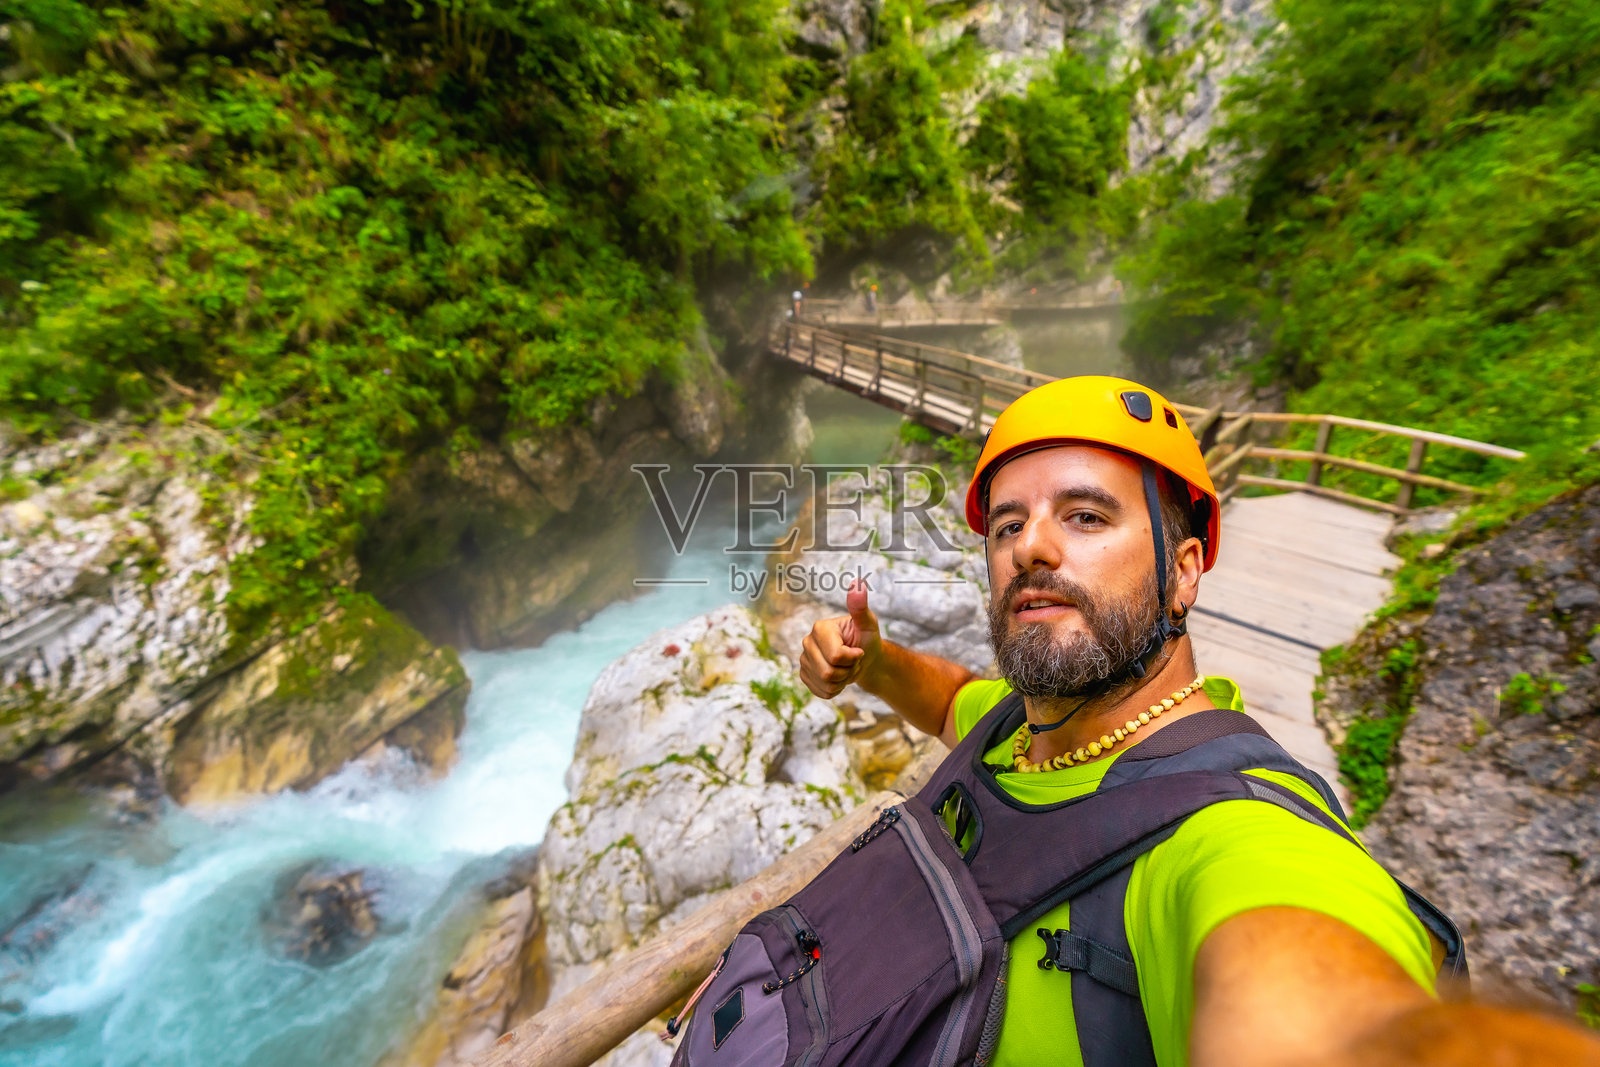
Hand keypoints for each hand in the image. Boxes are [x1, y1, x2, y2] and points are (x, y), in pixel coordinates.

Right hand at [799, 578, 881, 698]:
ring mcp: (803, 659)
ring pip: (826, 684)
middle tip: (853, 661)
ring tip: (847, 668)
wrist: (865, 660)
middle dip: (848, 671)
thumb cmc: (867, 639)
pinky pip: (822, 692)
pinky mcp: (805, 675)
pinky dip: (836, 689)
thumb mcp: (869, 624)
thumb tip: (857, 583)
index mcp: (820, 628)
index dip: (852, 658)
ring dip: (843, 681)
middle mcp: (807, 642)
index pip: (835, 656)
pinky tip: (839, 678)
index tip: (858, 651)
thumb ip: (861, 607)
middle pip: (829, 672)